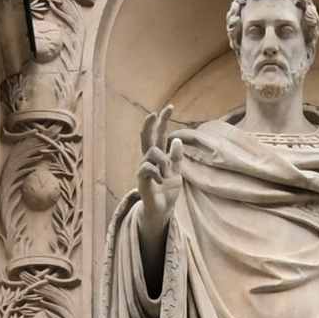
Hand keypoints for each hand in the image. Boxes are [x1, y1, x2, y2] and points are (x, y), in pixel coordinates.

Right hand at [136, 117, 181, 249]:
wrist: (162, 210)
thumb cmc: (167, 191)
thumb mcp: (177, 172)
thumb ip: (176, 158)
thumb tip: (176, 140)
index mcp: (159, 156)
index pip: (160, 134)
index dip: (163, 120)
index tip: (170, 107)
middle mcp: (149, 159)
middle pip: (147, 136)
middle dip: (151, 123)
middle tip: (155, 113)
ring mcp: (144, 167)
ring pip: (153, 152)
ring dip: (163, 162)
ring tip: (165, 175)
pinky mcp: (141, 178)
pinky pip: (148, 167)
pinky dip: (157, 173)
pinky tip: (159, 181)